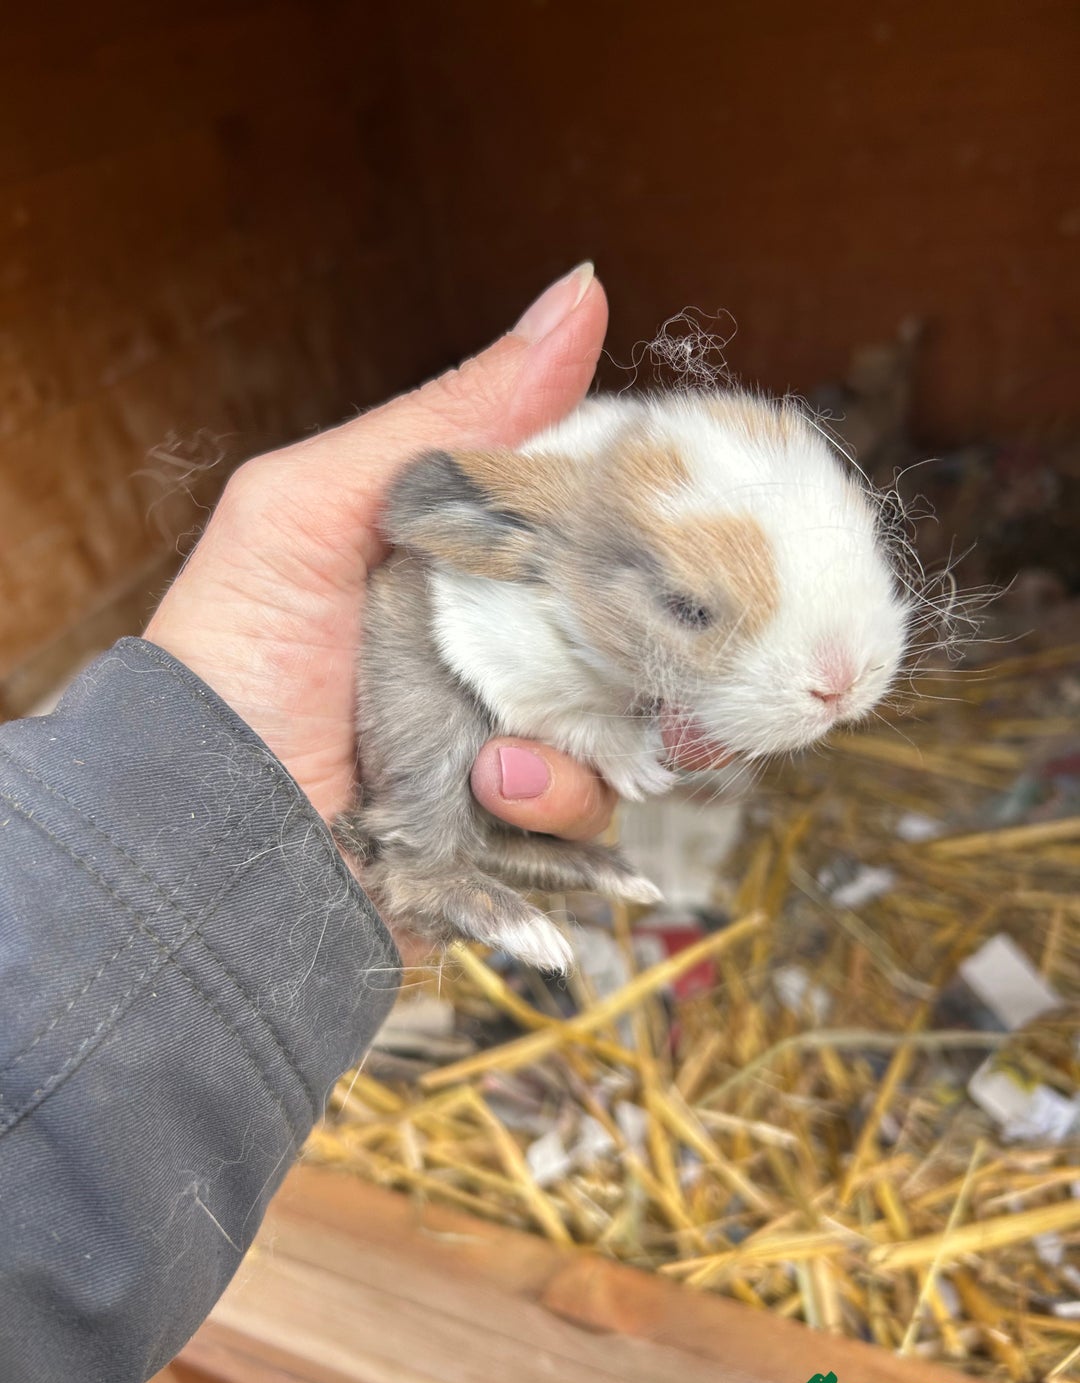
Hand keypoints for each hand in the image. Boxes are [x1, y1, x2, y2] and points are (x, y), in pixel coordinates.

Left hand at [145, 263, 616, 865]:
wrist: (200, 840)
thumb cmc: (233, 662)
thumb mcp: (312, 510)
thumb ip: (447, 418)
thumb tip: (579, 293)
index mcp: (461, 558)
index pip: (586, 513)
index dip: (642, 505)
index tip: (694, 500)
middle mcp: (501, 643)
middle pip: (633, 621)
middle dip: (656, 633)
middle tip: (653, 635)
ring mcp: (517, 736)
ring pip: (633, 721)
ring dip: (590, 734)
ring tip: (502, 751)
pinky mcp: (519, 824)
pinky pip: (595, 810)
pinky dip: (560, 803)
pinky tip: (493, 794)